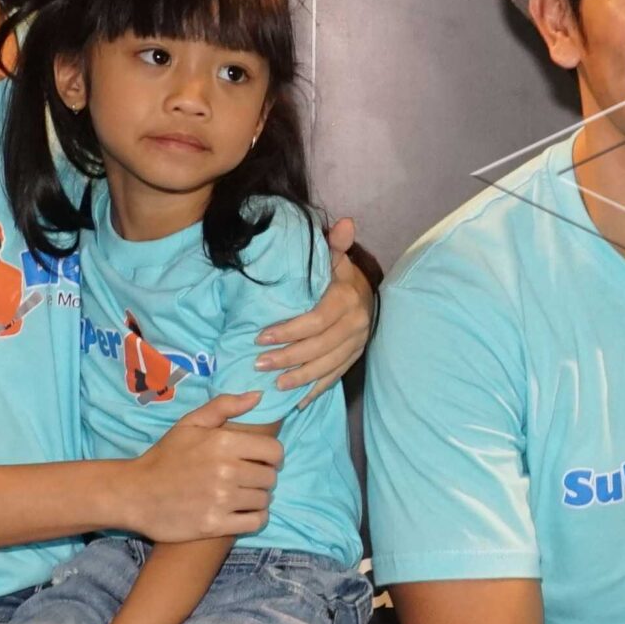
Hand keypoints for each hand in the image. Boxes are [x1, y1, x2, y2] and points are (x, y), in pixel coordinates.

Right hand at [120, 391, 279, 541]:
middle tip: (248, 479)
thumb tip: (259, 395)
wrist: (134, 493)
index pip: (274, 451)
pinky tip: (241, 512)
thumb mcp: (189, 424)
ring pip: (265, 500)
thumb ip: (224, 406)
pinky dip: (254, 518)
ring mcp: (221, 500)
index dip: (272, 456)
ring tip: (242, 495)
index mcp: (223, 443)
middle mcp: (226, 471)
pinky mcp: (215, 525)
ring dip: (257, 498)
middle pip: (270, 477)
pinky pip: (256, 522)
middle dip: (263, 477)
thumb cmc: (164, 456)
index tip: (263, 460)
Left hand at [255, 217, 374, 393]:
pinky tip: (295, 400)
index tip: (260, 337)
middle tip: (258, 365)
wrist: (366, 295)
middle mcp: (356, 325)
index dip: (288, 332)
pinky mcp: (354, 358)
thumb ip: (335, 244)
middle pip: (319, 347)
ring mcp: (357, 345)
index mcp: (347, 300)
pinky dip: (315, 390)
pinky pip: (335, 378)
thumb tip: (346, 223)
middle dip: (287, 358)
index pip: (316, 321)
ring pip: (327, 367)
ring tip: (273, 384)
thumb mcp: (335, 257)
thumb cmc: (339, 275)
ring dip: (299, 378)